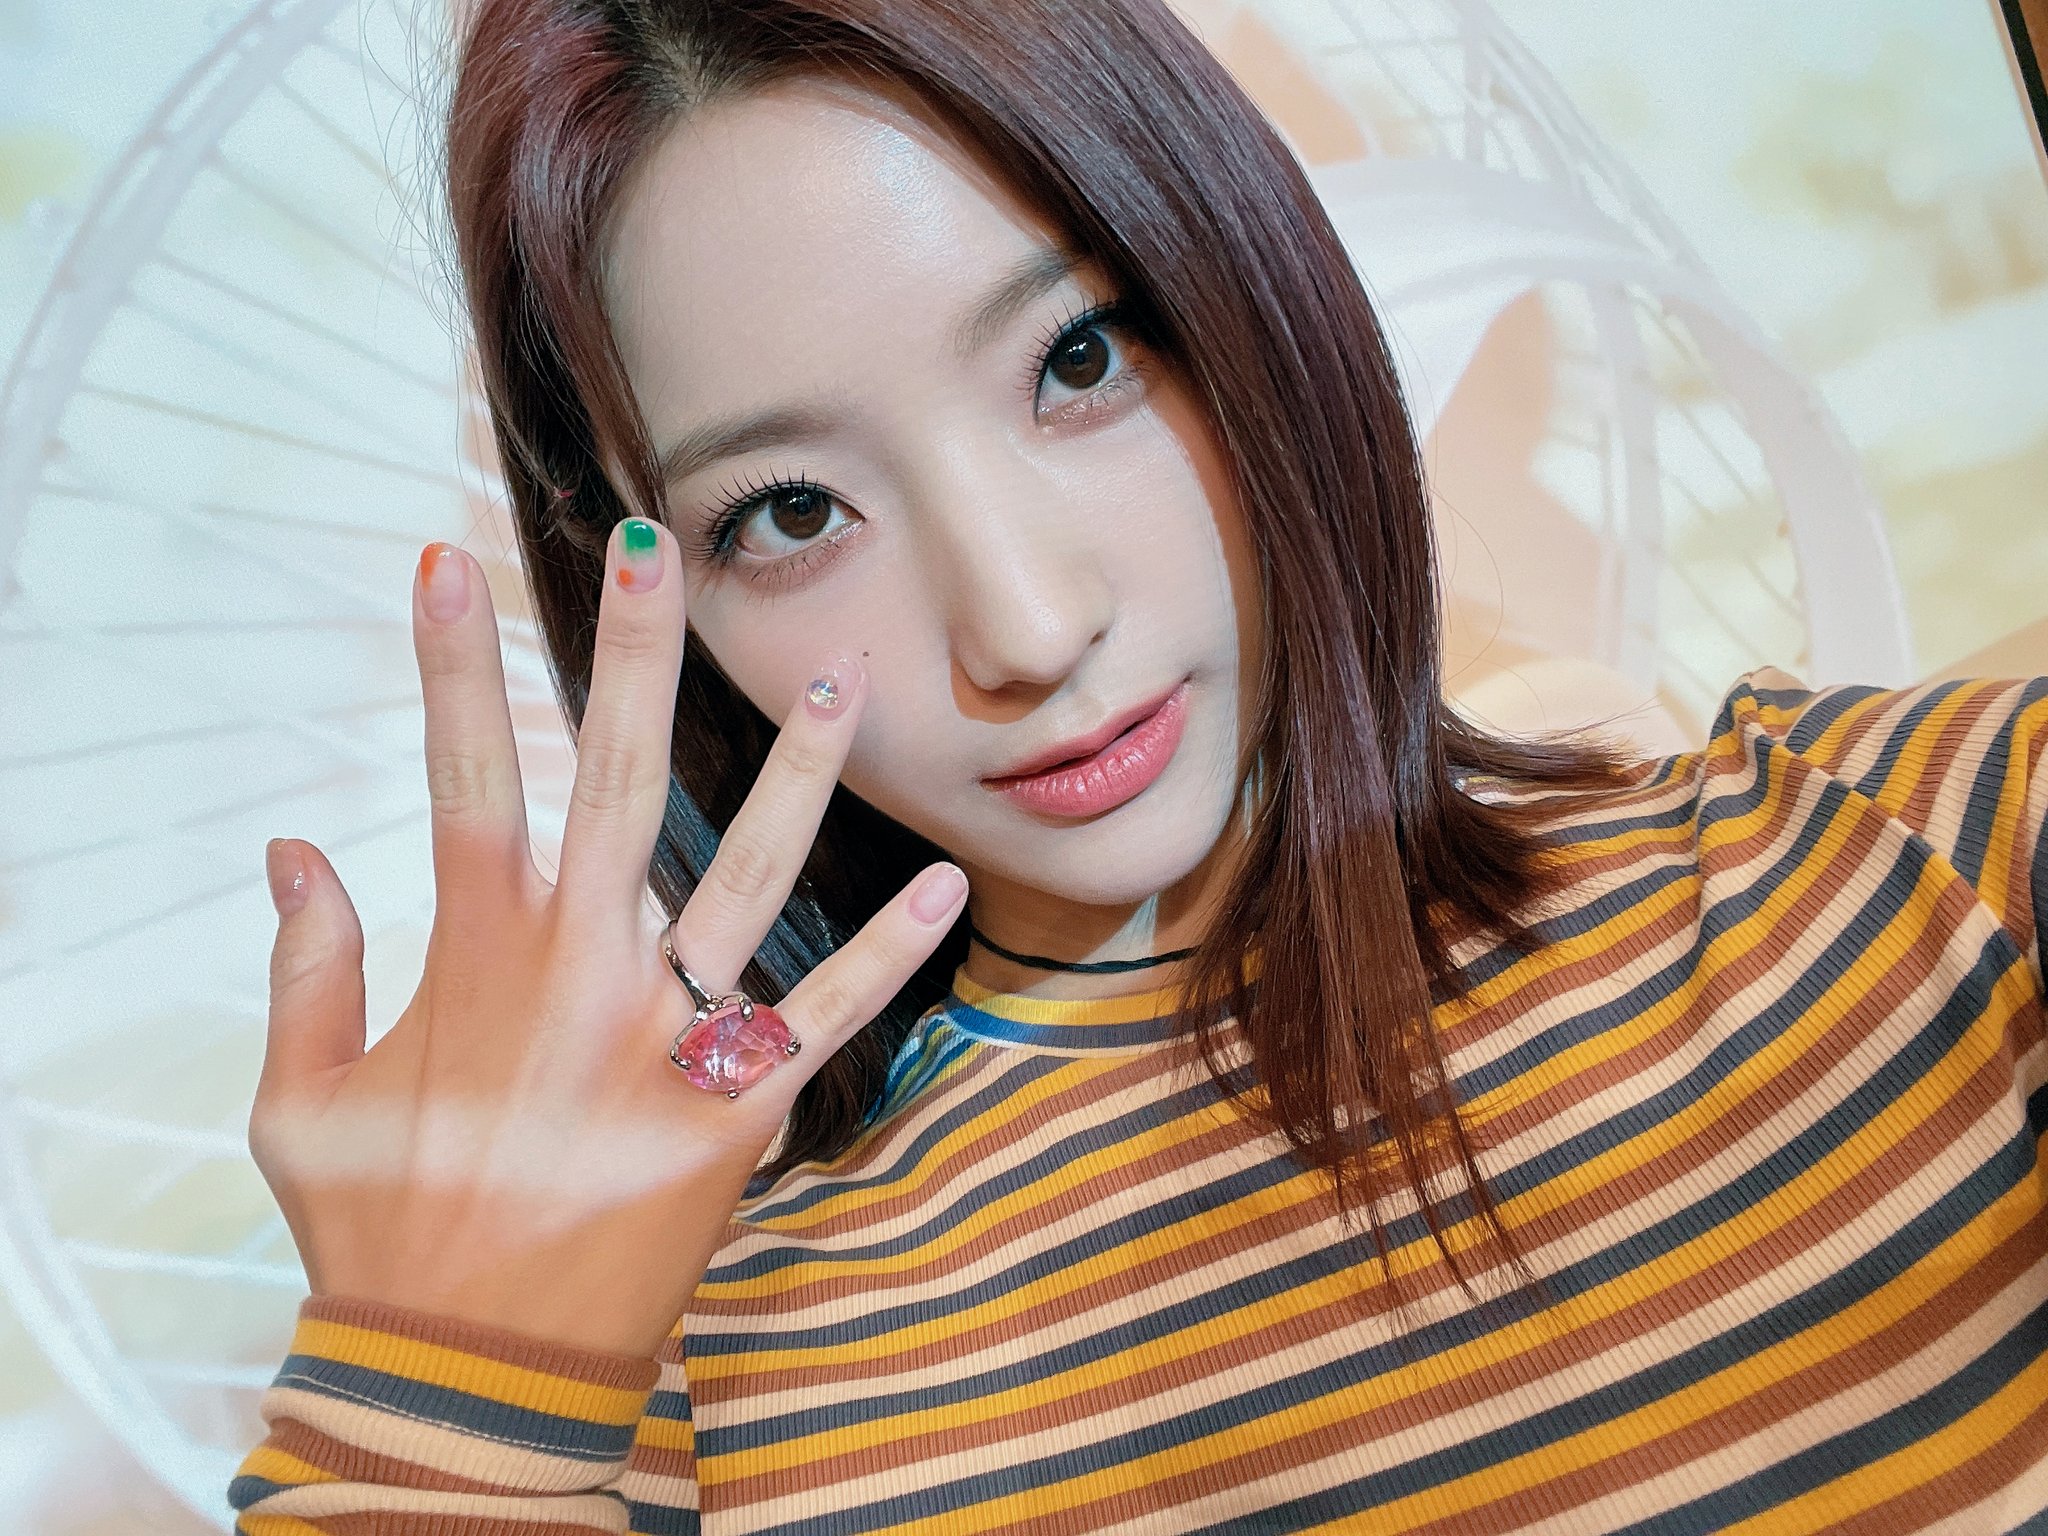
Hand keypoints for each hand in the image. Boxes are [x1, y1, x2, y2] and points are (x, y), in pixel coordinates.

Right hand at [248, 518, 966, 1358]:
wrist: (471, 1374)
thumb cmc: (384, 1232)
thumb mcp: (302, 1103)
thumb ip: (306, 969)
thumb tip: (293, 849)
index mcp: (475, 960)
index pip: (458, 777)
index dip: (448, 665)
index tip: (446, 559)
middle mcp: (581, 975)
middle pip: (609, 782)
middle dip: (629, 655)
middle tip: (655, 546)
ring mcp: (670, 1039)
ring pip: (744, 874)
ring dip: (797, 771)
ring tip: (847, 676)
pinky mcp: (739, 1108)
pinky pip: (826, 1013)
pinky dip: (888, 950)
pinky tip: (945, 885)